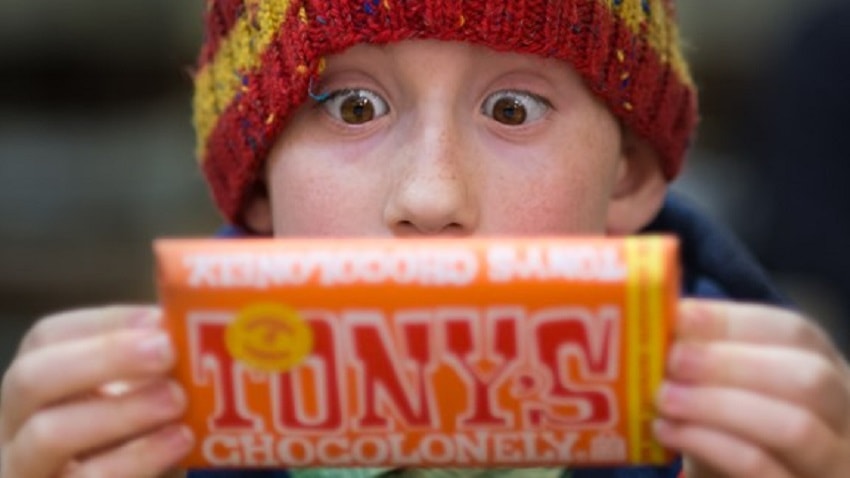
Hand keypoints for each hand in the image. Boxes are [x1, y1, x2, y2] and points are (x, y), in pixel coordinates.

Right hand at [0, 306, 192, 476]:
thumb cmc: (137, 451)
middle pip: (31, 379)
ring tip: (177, 399)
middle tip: (167, 350)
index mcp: (38, 393)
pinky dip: (134, 460)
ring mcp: (26, 475)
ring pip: (47, 435)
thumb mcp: (137, 406)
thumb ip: (153, 371)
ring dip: (119, 410)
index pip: (46, 339)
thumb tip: (195, 325)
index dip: (104, 323)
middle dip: (103, 357)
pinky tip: (178, 442)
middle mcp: (16, 431)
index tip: (159, 319)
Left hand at [653, 299, 849, 476]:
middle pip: (807, 376)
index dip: (734, 321)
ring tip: (664, 398)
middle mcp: (842, 414)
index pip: (795, 332)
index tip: (680, 317)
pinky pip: (762, 469)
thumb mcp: (724, 388)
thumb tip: (662, 318)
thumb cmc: (730, 431)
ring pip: (794, 426)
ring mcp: (832, 461)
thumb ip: (703, 355)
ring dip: (718, 405)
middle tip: (673, 360)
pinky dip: (710, 445)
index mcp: (825, 369)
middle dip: (731, 363)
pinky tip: (669, 431)